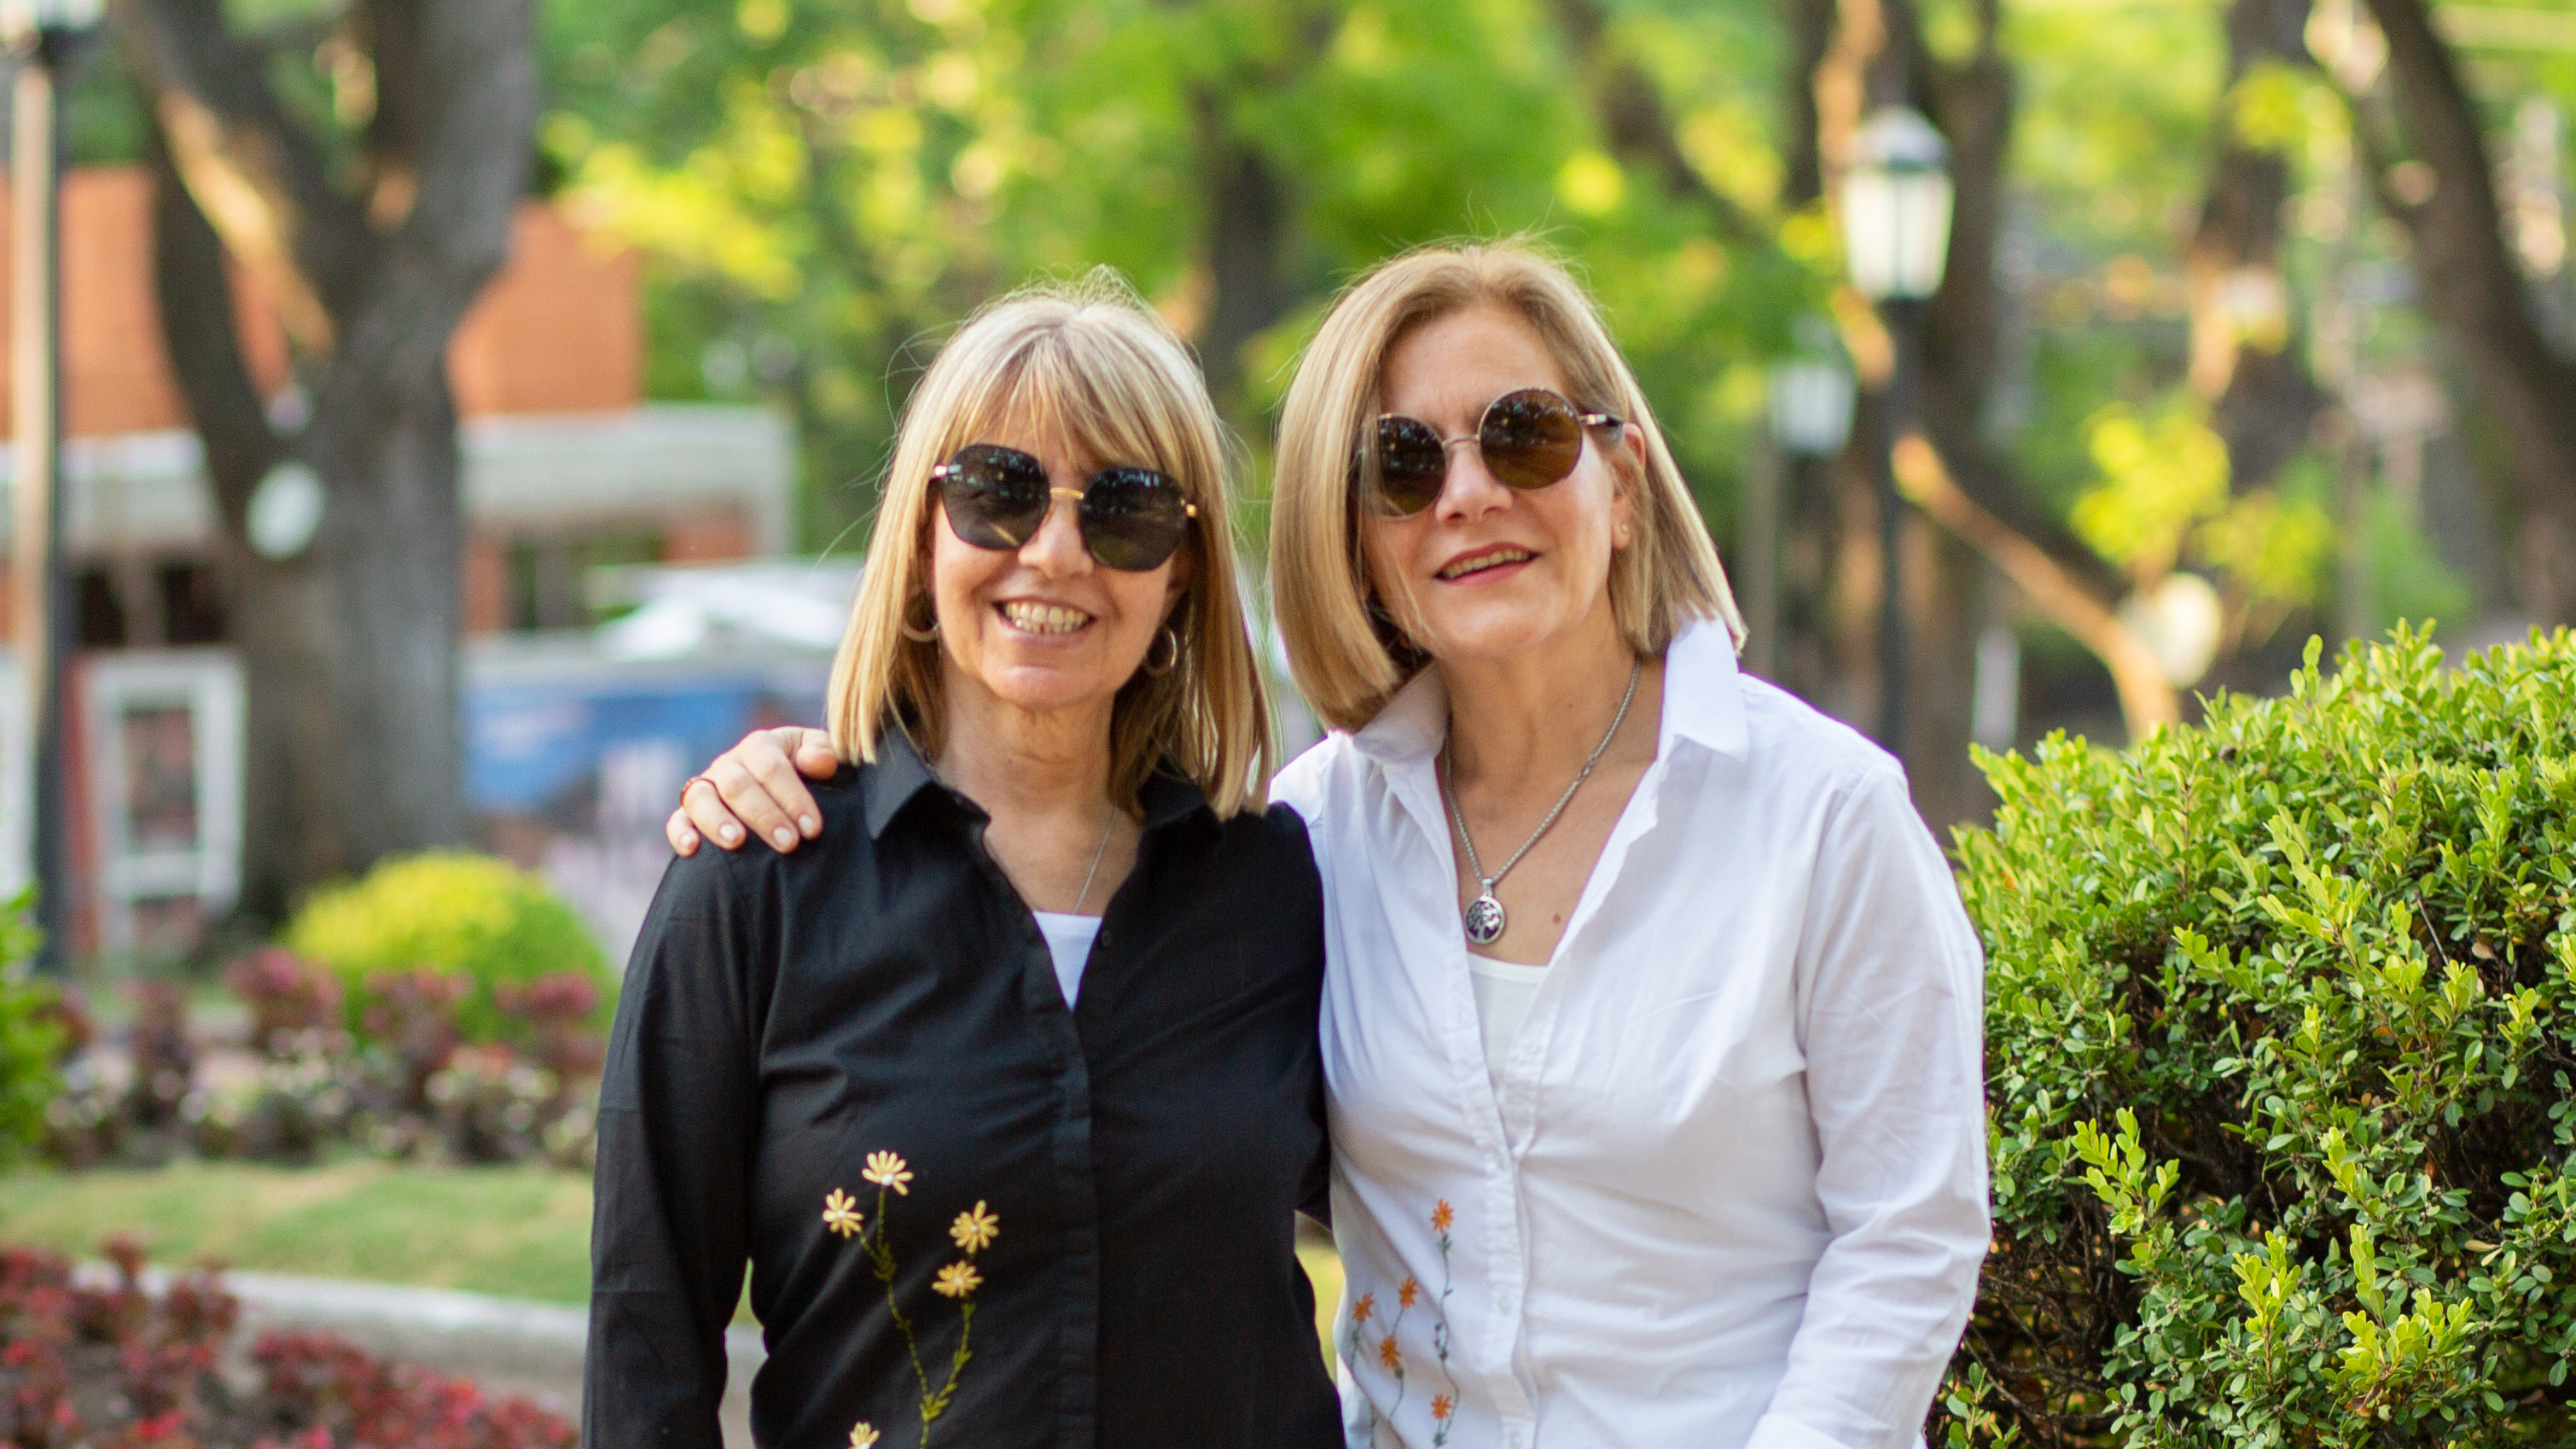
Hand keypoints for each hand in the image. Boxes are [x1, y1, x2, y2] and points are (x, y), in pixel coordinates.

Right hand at [666, 725, 837, 855]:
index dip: (793, 797)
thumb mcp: (820, 756)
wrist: (783, 789)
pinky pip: (676, 820)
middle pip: (738, 785)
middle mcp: (729, 764)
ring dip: (717, 820)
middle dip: (764, 815)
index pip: (772, 767)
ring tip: (736, 842)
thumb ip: (822, 752)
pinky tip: (692, 849)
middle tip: (788, 843)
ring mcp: (706, 787)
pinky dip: (680, 832)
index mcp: (760, 746)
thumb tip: (814, 762)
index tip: (812, 829)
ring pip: (701, 798)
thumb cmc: (805, 773)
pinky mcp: (689, 813)